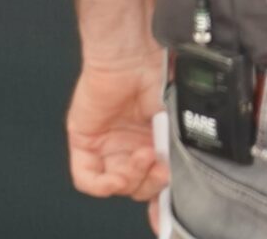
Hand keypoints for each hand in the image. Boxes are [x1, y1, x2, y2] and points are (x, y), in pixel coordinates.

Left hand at [66, 45, 167, 204]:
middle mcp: (131, 143)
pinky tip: (118, 174)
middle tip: (161, 168)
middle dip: (150, 183)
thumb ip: (179, 149)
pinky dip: (104, 184)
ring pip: (116, 184)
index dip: (161, 200)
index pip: (155, 179)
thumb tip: (181, 178)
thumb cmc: (161, 70)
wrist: (136, 50)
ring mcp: (107, 143)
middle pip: (137, 186)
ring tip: (144, 156)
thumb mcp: (178, 117)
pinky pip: (87, 178)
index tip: (167, 218)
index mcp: (155, 137)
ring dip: (132, 179)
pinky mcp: (84, 139)